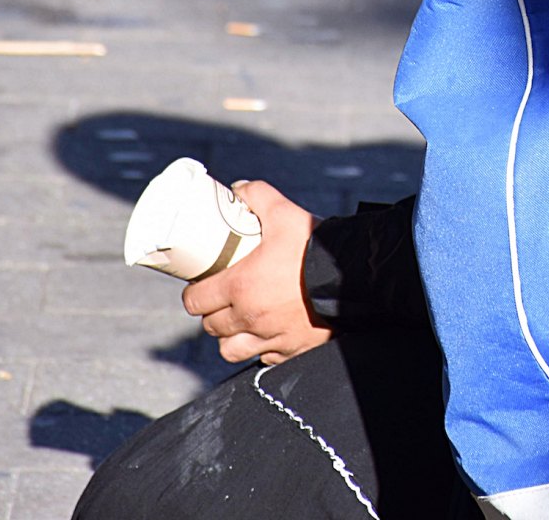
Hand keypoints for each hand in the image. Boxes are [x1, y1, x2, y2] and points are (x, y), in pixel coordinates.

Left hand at [181, 181, 331, 364]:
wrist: (355, 280)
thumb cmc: (316, 249)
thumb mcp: (285, 213)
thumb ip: (258, 196)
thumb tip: (239, 190)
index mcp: (240, 287)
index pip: (196, 301)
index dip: (193, 294)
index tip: (199, 287)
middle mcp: (250, 317)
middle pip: (212, 325)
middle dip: (212, 313)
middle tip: (221, 300)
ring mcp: (270, 339)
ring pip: (231, 350)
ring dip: (230, 338)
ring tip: (238, 324)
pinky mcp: (291, 351)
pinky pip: (263, 358)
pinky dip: (260, 349)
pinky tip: (267, 334)